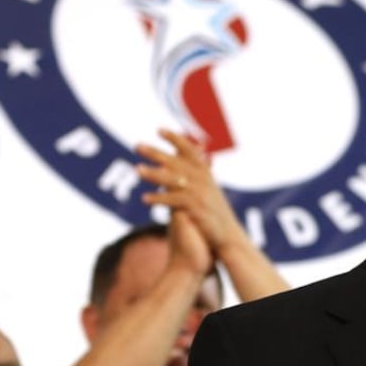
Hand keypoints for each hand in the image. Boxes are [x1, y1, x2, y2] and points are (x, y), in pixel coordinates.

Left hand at [136, 130, 243, 257]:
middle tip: (137, 146)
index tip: (159, 130)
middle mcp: (204, 180)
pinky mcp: (196, 209)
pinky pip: (174, 201)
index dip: (176, 139)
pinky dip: (159, 199)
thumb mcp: (209, 189)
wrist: (228, 236)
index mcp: (206, 173)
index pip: (190, 150)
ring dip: (154, 174)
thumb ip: (199, 172)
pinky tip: (144, 199)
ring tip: (136, 170)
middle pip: (177, 162)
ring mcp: (200, 194)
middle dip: (156, 153)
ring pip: (174, 180)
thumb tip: (194, 156)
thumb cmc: (215, 213)